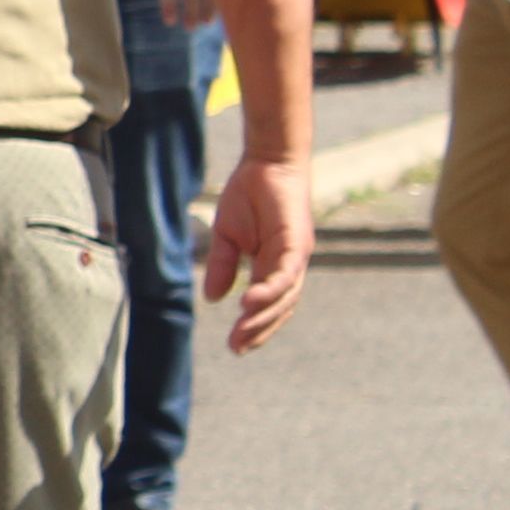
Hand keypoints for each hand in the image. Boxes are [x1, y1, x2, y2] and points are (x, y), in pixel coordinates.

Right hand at [197, 153, 310, 352]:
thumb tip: (213, 298)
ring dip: (263, 317)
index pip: (270, 305)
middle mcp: (291, 266)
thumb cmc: (249, 194)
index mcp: (276, 266)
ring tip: (240, 332)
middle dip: (258, 330)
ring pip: (285, 297)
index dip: (255, 327)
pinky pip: (284, 275)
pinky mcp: (296, 244)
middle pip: (280, 308)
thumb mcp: (227, 236)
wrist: (267, 161)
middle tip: (236, 348)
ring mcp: (296, 256)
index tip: (234, 346)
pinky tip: (248, 303)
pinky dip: (268, 292)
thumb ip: (223, 266)